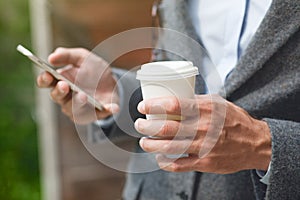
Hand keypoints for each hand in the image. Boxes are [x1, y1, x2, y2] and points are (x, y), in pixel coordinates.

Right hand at [37, 47, 118, 123]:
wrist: (111, 82)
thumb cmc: (92, 70)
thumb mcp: (82, 57)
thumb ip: (67, 55)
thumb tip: (52, 56)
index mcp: (60, 81)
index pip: (46, 82)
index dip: (44, 80)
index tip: (47, 74)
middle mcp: (66, 98)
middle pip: (58, 97)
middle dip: (60, 91)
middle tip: (65, 85)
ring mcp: (79, 108)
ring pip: (74, 109)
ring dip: (78, 103)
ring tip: (83, 96)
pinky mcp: (94, 115)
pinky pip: (99, 115)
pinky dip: (106, 111)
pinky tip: (113, 108)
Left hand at [135, 95, 270, 173]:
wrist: (255, 143)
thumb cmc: (234, 120)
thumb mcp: (218, 103)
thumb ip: (196, 101)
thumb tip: (173, 97)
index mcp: (206, 109)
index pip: (173, 105)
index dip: (153, 105)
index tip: (142, 106)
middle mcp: (203, 128)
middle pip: (166, 127)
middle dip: (146, 126)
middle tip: (139, 124)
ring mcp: (204, 147)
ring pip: (169, 146)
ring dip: (151, 145)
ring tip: (143, 141)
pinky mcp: (205, 163)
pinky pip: (179, 165)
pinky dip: (164, 162)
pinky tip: (159, 157)